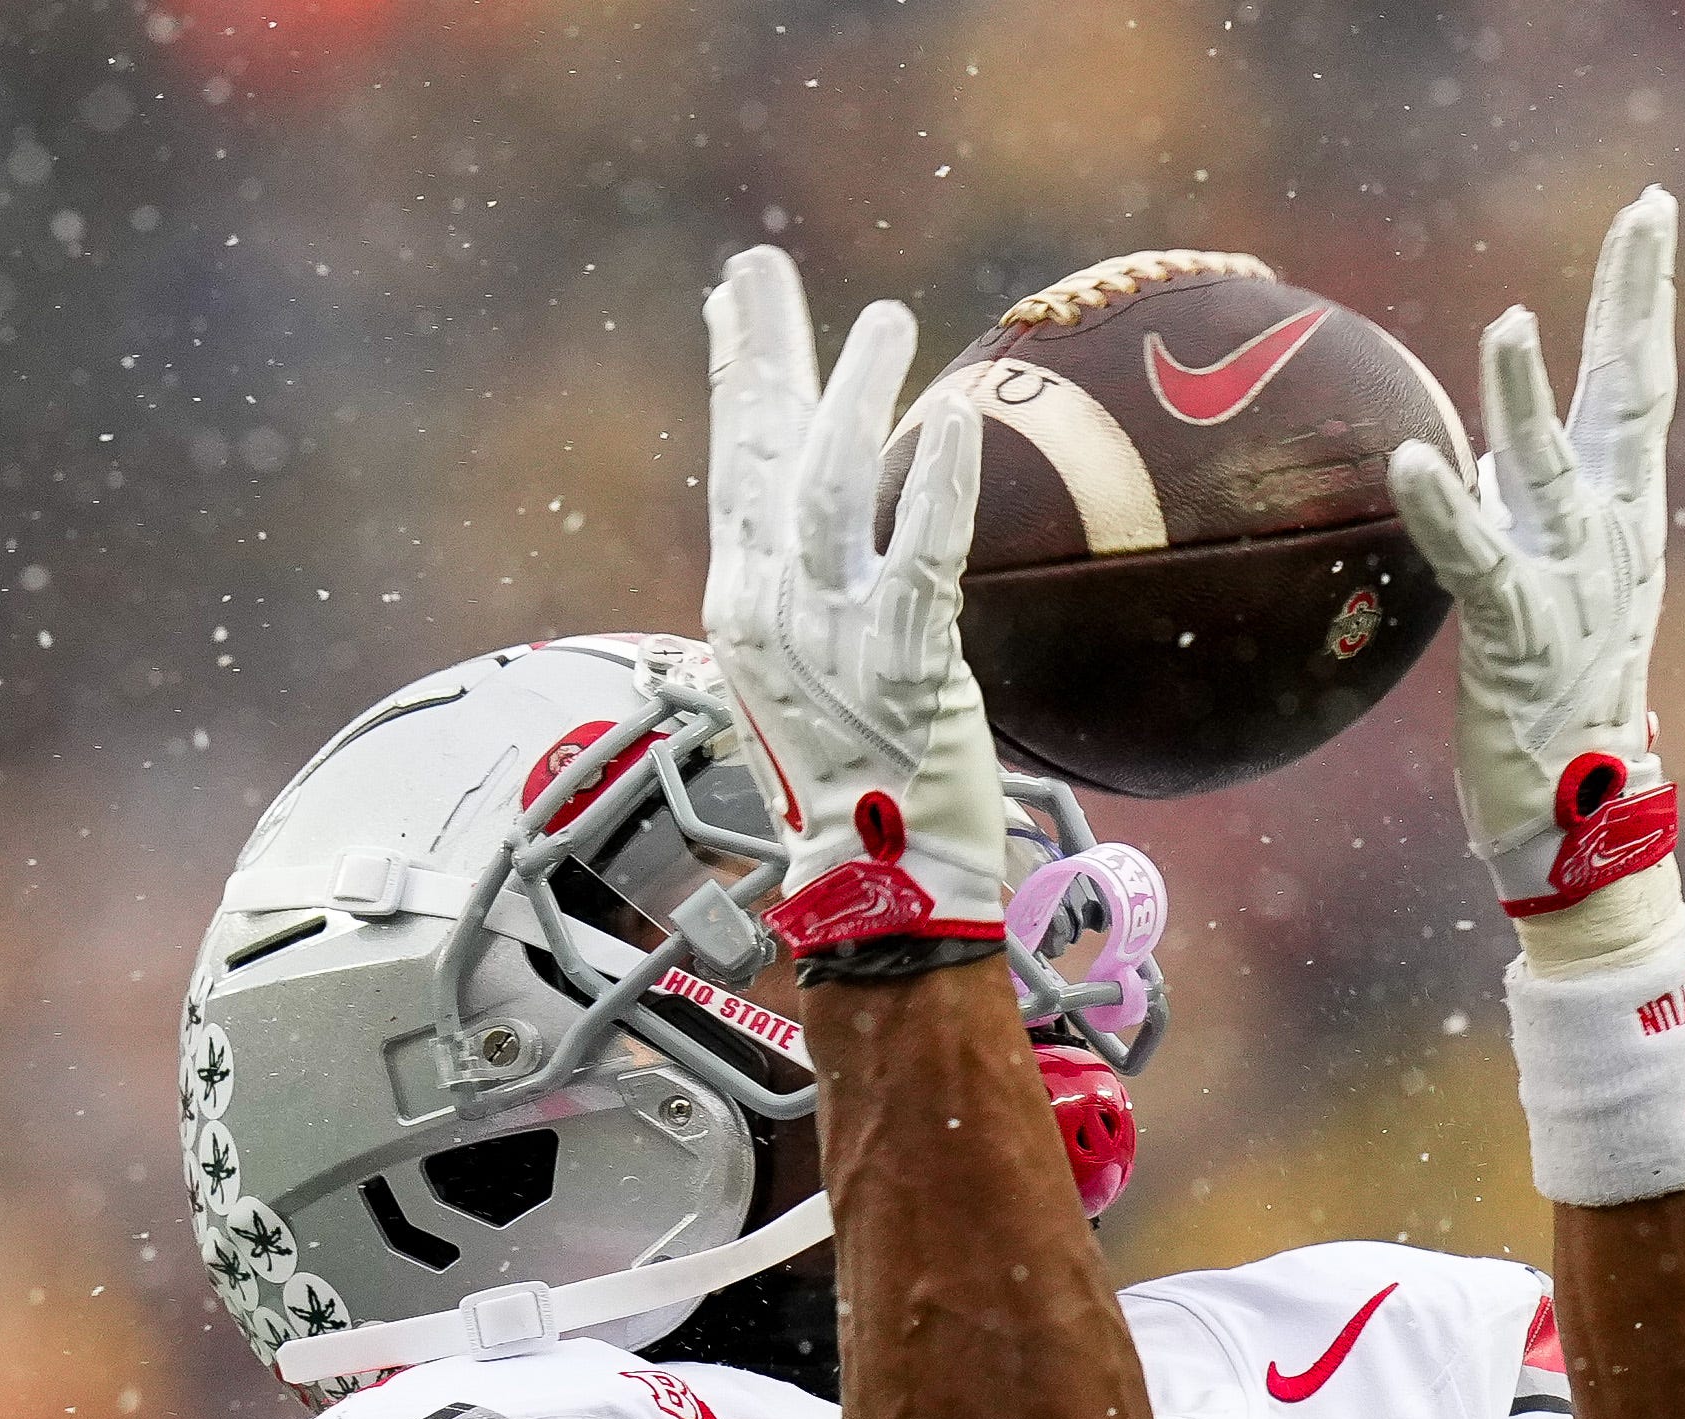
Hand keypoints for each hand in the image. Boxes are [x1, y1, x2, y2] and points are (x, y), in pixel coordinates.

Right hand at [702, 246, 1010, 956]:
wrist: (879, 884)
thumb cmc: (857, 785)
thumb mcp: (808, 678)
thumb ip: (807, 595)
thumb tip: (818, 526)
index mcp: (743, 609)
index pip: (730, 467)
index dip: (732, 376)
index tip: (732, 301)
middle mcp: (768, 612)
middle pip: (755, 454)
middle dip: (760, 351)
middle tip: (763, 268)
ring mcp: (830, 637)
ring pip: (826, 486)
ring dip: (853, 395)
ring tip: (885, 320)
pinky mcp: (903, 662)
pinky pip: (919, 555)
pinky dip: (934, 482)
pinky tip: (954, 417)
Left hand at [1386, 188, 1683, 973]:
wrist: (1585, 827)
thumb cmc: (1560, 704)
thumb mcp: (1551, 585)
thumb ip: (1531, 513)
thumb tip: (1498, 451)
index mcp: (1623, 520)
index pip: (1637, 386)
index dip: (1640, 299)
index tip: (1649, 213)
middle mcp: (1615, 541)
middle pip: (1627, 400)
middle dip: (1633, 304)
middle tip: (1646, 215)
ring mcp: (1574, 591)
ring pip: (1550, 476)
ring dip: (1526, 399)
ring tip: (1509, 321)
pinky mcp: (1520, 644)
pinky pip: (1480, 567)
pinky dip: (1445, 511)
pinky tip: (1416, 458)